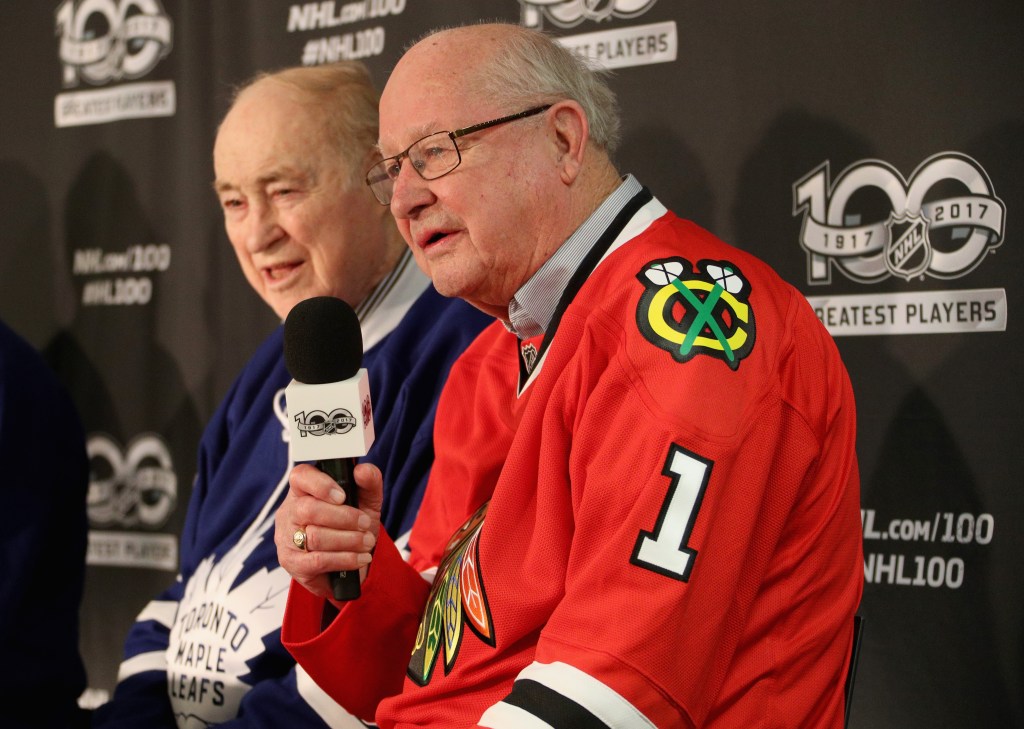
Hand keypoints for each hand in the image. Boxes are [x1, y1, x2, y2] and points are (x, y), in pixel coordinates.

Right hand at [275, 462, 382, 599]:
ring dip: (349, 540)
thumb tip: (363, 471)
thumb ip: (368, 482)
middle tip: (365, 524)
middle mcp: (290, 512)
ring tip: (367, 542)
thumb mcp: (366, 501)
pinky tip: (360, 558)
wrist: (348, 564)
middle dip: (344, 518)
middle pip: (309, 509)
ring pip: (315, 536)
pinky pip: (318, 560)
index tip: (343, 496)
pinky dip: (345, 559)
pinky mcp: (292, 563)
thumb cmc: (351, 526)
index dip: (321, 485)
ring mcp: (287, 538)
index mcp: (303, 490)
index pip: (300, 477)